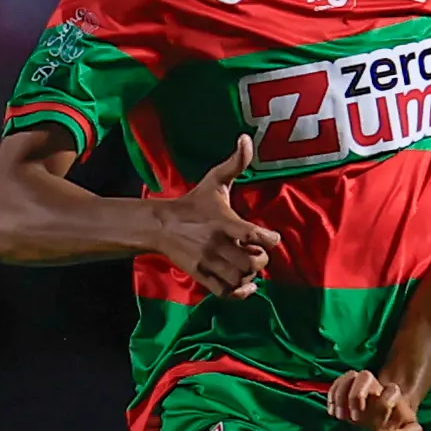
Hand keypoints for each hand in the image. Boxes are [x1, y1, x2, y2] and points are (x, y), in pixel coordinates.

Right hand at [153, 136, 282, 298]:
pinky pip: (226, 292)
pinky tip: (246, 285)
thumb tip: (246, 137)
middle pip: (253, 263)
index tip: (269, 237)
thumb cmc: (195, 203)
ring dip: (250, 276)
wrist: (160, 224)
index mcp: (225, 222)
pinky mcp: (200, 275)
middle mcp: (218, 244)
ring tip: (248, 265)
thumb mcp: (215, 181)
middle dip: (261, 260)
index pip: (257, 236)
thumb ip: (236, 163)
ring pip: (241, 279)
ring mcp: (208, 262)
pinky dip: (240, 293)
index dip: (270, 239)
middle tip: (256, 252)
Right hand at [327, 370, 424, 430]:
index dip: (385, 401)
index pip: (392, 389)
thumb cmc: (400, 425)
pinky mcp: (348, 390)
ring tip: (340, 416)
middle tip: (355, 417)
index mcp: (394, 396)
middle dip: (356, 394)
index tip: (380, 424)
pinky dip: (331, 396)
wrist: (390, 417)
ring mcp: (362, 387)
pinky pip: (337, 384)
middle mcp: (377, 388)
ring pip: (349, 377)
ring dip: (340, 395)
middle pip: (365, 376)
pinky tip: (332, 412)